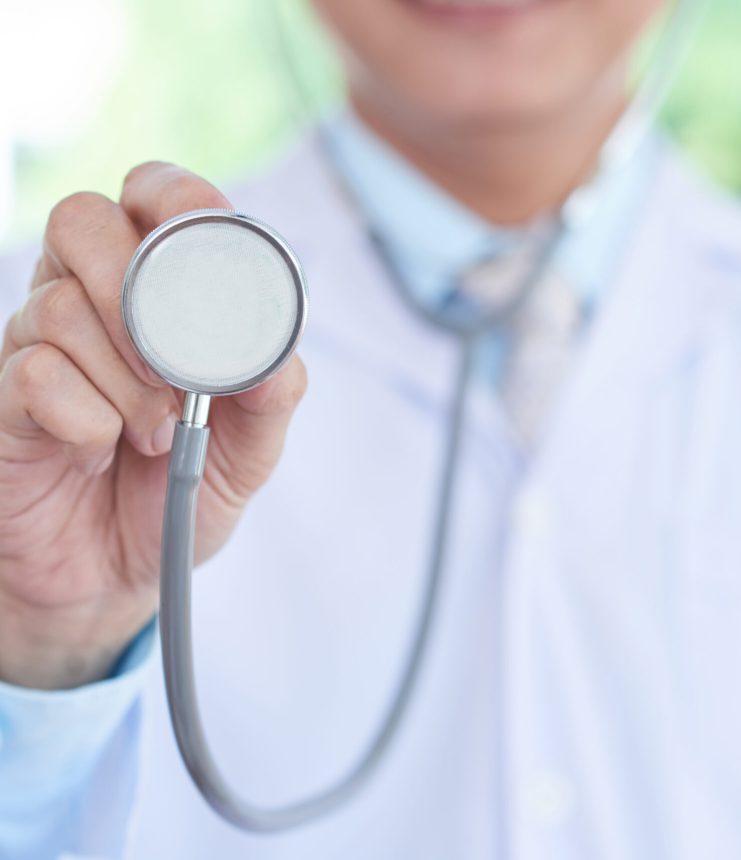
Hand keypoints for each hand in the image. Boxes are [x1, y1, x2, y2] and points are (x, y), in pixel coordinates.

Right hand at [0, 163, 306, 688]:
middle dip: (138, 292)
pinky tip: (101, 448)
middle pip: (84, 222)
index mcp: (157, 295)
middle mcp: (90, 304)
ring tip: (154, 435)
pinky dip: (86, 419)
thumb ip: (271, 395)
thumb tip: (277, 350)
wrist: (120, 572)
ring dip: (127, 382)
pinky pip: (33, 375)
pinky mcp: (5, 401)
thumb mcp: (251, 448)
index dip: (177, 199)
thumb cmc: (184, 491)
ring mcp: (37, 347)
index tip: (207, 233)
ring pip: (59, 306)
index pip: (152, 197)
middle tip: (177, 371)